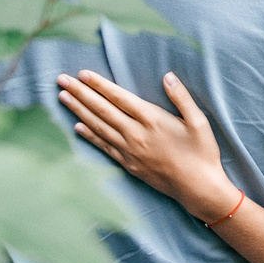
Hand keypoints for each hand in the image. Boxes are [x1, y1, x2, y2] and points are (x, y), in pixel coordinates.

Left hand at [56, 69, 238, 219]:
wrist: (198, 188)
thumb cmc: (202, 153)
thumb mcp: (199, 122)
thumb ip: (181, 97)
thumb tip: (167, 76)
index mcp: (152, 119)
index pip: (119, 97)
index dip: (99, 85)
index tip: (82, 74)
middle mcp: (136, 134)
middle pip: (102, 109)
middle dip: (80, 93)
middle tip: (61, 80)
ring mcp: (129, 151)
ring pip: (98, 126)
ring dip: (78, 110)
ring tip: (62, 97)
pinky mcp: (128, 164)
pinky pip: (104, 146)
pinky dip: (89, 136)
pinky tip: (77, 127)